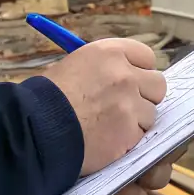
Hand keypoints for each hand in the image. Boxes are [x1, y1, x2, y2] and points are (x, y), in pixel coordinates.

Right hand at [38, 38, 166, 175]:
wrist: (36, 128)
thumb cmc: (47, 98)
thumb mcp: (74, 67)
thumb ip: (104, 69)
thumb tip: (123, 75)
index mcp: (110, 52)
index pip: (146, 56)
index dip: (140, 72)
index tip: (133, 82)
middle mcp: (125, 74)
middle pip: (158, 84)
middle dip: (146, 97)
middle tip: (128, 107)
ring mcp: (130, 104)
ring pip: (150, 114)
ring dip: (135, 123)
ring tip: (109, 128)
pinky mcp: (130, 132)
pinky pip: (140, 137)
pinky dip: (127, 142)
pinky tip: (107, 142)